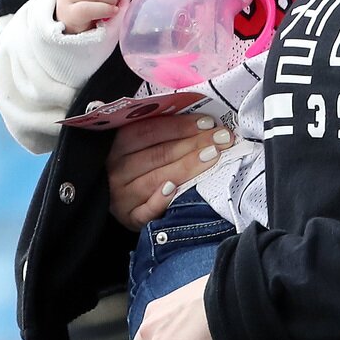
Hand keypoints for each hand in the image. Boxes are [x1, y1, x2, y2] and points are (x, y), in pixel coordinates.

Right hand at [107, 115, 232, 229]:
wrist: (120, 204)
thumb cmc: (138, 168)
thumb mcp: (141, 148)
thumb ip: (162, 134)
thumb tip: (201, 121)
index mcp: (119, 146)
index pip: (149, 131)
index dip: (180, 126)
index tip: (208, 122)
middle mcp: (117, 170)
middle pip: (158, 154)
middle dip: (193, 144)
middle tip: (221, 138)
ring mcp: (122, 196)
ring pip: (156, 179)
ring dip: (187, 167)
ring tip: (213, 156)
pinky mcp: (130, 218)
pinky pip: (144, 211)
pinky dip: (159, 201)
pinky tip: (175, 191)